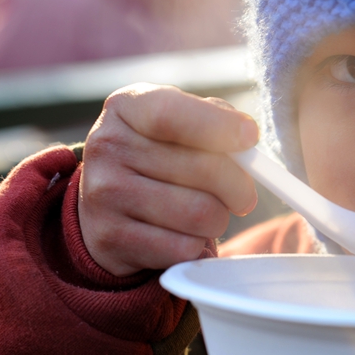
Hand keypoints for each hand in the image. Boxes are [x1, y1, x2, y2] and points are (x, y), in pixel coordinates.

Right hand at [78, 83, 258, 275]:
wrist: (104, 205)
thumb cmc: (157, 155)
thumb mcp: (175, 122)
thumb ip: (212, 119)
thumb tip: (246, 136)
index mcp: (126, 107)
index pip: (171, 114)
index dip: (219, 126)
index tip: (250, 138)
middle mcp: (108, 148)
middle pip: (203, 169)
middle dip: (239, 186)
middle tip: (243, 195)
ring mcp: (104, 196)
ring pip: (200, 214)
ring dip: (219, 219)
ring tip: (209, 214)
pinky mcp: (111, 240)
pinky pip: (183, 248)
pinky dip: (197, 245)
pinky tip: (185, 235)